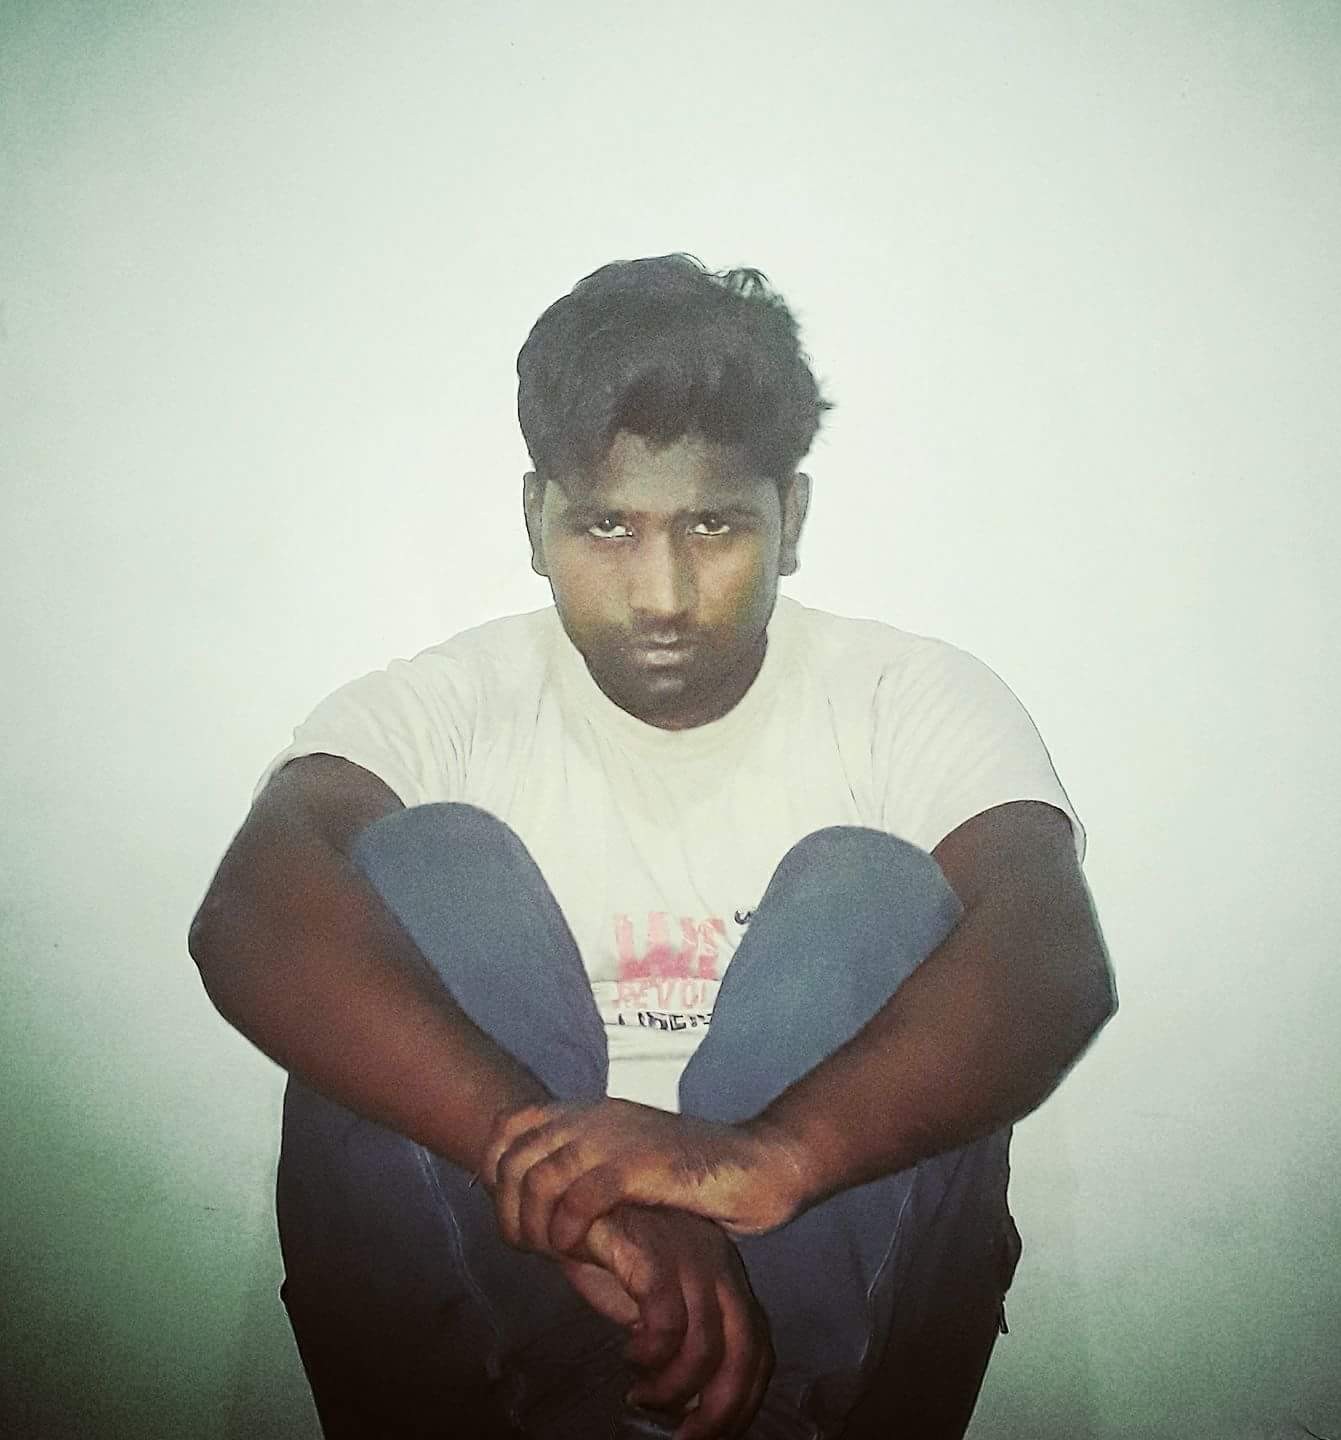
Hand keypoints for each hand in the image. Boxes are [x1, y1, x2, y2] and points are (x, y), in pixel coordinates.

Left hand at [483, 1098, 809, 1255]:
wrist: (760, 1165)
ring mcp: (617, 1136)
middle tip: (526, 1248)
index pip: (508, 1126)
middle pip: (511, 1156)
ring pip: (537, 1177)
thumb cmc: (697, 1178)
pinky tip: (575, 1250)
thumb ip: (588, 1170)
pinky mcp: (641, 1164)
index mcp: (590, 1112)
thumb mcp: (630, 1165)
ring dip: (533, 1225)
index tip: (512, 1214)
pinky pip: (578, 1196)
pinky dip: (565, 1229)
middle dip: (507, 1209)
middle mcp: (595, 1116)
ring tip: (550, 1254)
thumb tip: (539, 1198)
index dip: (494, 1172)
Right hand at [561, 1204, 773, 1439]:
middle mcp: (716, 1262)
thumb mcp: (657, 1300)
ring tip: (643, 1393)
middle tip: (687, 1435)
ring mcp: (687, 1254)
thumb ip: (683, 1338)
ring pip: (706, 1344)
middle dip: (720, 1408)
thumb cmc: (611, 1255)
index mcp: (724, 1274)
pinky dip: (652, 1352)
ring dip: (674, 1387)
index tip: (713, 1430)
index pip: (758, 1345)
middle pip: (744, 1350)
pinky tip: (630, 1354)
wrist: (568, 1208)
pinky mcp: (651, 1251)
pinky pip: (668, 1320)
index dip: (743, 1398)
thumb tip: (696, 1400)